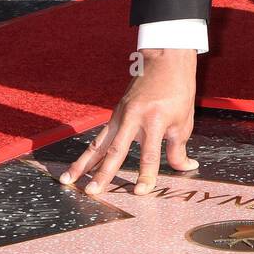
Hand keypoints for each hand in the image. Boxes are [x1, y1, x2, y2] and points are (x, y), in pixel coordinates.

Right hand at [60, 48, 198, 195]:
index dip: (146, 175)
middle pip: (116, 150)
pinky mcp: (115, 114)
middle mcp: (134, 118)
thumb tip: (186, 168)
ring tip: (67, 180)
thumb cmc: (178, 90)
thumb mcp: (184, 120)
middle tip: (92, 192)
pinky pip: (100, 137)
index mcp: (155, 120)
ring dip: (83, 164)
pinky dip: (89, 152)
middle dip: (103, 174)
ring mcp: (121, 115)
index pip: (149, 155)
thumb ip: (179, 148)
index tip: (140, 192)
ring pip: (98, 144)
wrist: (165, 60)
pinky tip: (78, 166)